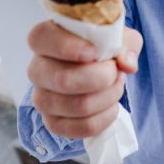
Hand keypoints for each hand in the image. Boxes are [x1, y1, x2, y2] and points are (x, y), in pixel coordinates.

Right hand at [27, 20, 142, 138]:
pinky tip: (112, 106)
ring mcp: (42, 98)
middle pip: (63, 80)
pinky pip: (81, 127)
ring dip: (107, 97)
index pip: (41, 39)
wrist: (98, 70)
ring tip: (117, 85)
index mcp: (44, 38)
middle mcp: (36, 69)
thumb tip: (126, 64)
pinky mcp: (53, 122)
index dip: (67, 46)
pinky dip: (104, 118)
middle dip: (100, 78)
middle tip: (115, 71)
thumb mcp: (118, 35)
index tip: (94, 52)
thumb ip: (125, 43)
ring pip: (76, 106)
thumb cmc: (103, 46)